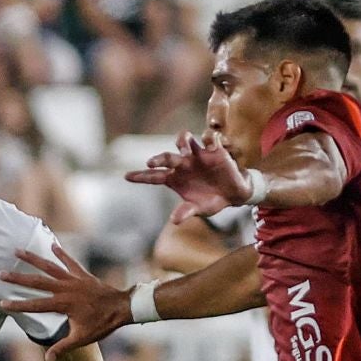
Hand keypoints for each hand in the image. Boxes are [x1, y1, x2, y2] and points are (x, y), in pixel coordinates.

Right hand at [0, 243, 131, 360]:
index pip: (35, 306)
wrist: (122, 308)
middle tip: (1, 274)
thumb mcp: (81, 339)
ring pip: (49, 266)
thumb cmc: (102, 324)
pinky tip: (52, 245)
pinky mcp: (82, 274)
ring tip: (17, 250)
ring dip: (32, 258)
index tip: (2, 304)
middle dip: (17, 278)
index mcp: (62, 305)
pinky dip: (61, 253)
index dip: (17, 305)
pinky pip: (69, 262)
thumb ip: (62, 347)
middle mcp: (65, 289)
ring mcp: (73, 279)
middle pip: (36, 282)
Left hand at [124, 130, 252, 222]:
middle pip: (166, 158)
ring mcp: (197, 155)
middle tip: (151, 162)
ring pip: (185, 141)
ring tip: (184, 148)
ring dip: (182, 141)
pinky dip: (210, 138)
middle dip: (158, 158)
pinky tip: (212, 144)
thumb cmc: (211, 200)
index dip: (141, 176)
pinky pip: (210, 139)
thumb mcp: (199, 209)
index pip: (153, 177)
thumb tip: (175, 221)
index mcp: (174, 178)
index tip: (126, 177)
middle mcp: (182, 164)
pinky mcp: (214, 149)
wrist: (233, 194)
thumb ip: (186, 212)